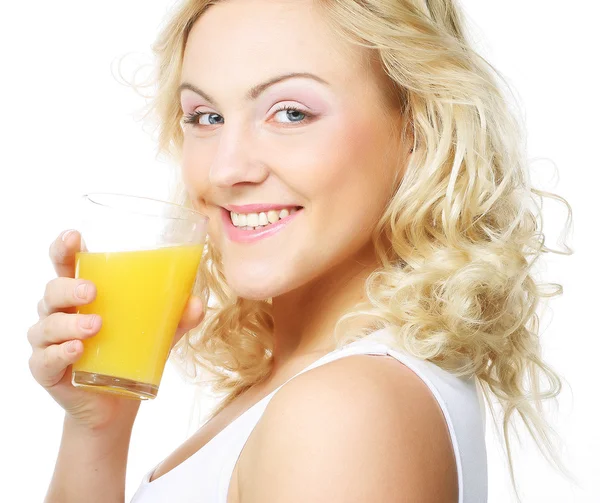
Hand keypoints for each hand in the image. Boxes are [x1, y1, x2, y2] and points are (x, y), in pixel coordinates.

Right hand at [27, 230, 204, 430]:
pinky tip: (76, 350)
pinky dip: (59, 352)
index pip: (66, 263)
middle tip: (93, 292)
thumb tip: (196, 303)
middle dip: (69, 286)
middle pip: (53, 288)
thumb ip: (177, 317)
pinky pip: (44, 358)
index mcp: (83, 293)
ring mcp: (50, 341)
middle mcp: (61, 312)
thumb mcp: (159, 332)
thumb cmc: (131, 353)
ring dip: (69, 322)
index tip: (73, 237)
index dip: (64, 247)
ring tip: (95, 326)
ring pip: (47, 323)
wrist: (116, 403)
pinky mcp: (46, 369)